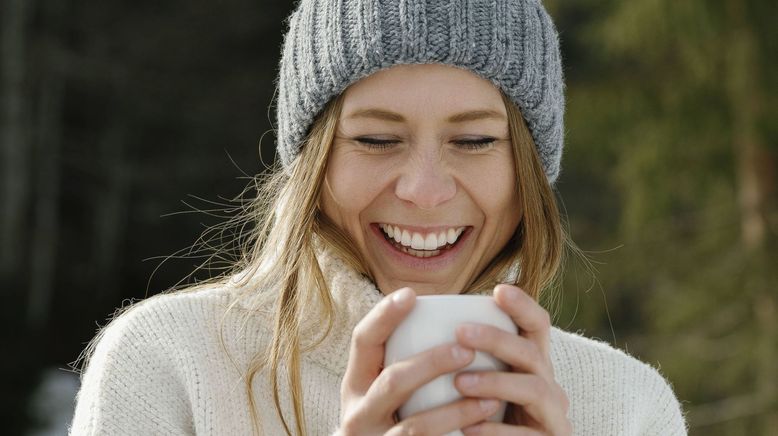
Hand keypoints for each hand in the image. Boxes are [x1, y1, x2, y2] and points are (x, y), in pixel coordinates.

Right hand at [338, 287, 502, 435]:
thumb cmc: (390, 419)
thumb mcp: (381, 393)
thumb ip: (402, 363)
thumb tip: (443, 315)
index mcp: (356, 384)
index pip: (362, 341)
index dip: (383, 316)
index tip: (410, 294)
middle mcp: (358, 414)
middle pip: (392, 382)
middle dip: (431, 364)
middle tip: (467, 350)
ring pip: (415, 427)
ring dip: (456, 411)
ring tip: (490, 398)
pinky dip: (457, 435)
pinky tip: (482, 427)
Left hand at [453, 284, 571, 435]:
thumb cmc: (487, 419)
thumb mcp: (482, 387)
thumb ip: (470, 360)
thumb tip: (424, 326)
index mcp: (533, 366)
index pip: (537, 326)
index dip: (524, 306)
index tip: (499, 290)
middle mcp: (550, 386)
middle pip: (532, 352)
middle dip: (497, 339)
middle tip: (461, 333)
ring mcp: (554, 416)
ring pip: (535, 389)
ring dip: (496, 382)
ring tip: (460, 383)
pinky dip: (497, 431)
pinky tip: (469, 428)